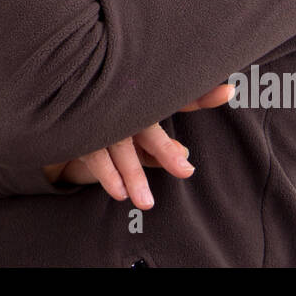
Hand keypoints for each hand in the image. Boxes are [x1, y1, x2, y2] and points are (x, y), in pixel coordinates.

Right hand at [41, 82, 236, 207]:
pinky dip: (107, 173)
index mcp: (146, 94)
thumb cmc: (120, 109)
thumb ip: (165, 132)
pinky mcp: (82, 132)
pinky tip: (119, 192)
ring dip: (133, 174)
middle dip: (165, 150)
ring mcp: (103, 118)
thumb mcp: (147, 114)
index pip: (179, 95)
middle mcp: (126, 104)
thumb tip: (186, 157)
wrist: (68, 96)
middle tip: (186, 171)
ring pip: (120, 146)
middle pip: (147, 127)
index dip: (203, 94)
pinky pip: (95, 153)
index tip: (227, 93)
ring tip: (146, 203)